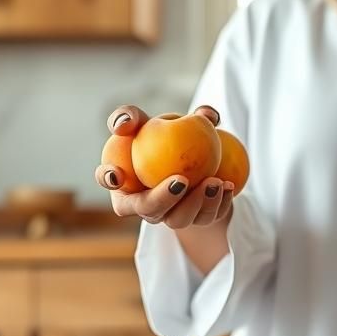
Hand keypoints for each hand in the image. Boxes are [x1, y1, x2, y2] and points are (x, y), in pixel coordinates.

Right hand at [95, 104, 233, 227]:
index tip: (117, 174)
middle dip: (162, 199)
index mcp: (124, 179)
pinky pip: (206, 217)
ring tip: (214, 182)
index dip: (108, 178)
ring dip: (197, 204)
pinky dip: (219, 202)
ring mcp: (170, 217)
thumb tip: (130, 120)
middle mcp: (144, 204)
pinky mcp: (196, 220)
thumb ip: (139, 115)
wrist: (202, 153)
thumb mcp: (154, 120)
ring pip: (179, 220)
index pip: (107, 179)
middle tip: (181, 180)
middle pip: (147, 210)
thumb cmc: (168, 134)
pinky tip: (229, 185)